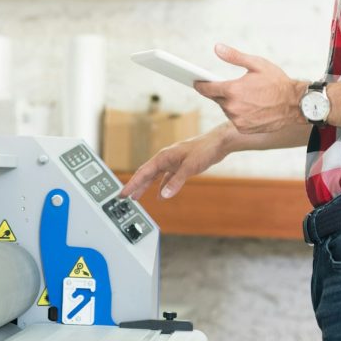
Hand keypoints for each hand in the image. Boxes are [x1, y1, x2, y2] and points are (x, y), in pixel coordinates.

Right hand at [119, 125, 233, 200]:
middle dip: (134, 185)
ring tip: (137, 197)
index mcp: (163, 157)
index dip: (132, 184)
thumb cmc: (204, 150)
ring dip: (146, 187)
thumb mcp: (190, 167)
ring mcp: (172, 162)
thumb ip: (176, 182)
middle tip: (124, 196)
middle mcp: (165, 159)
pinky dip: (162, 187)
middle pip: (146, 174)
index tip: (122, 193)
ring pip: (155, 177)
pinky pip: (166, 178)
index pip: (143, 172)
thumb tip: (163, 196)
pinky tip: (161, 195)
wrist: (218, 143)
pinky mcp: (180, 166)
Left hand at [195, 43, 303, 133]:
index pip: (207, 88)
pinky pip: (235, 119)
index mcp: (233, 90)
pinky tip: (251, 107)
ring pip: (226, 109)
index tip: (196, 81)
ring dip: (231, 103)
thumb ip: (234, 56)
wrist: (296, 104)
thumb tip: (216, 48)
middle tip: (232, 86)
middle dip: (221, 92)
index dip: (200, 84)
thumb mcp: (256, 64)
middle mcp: (232, 107)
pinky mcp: (244, 128)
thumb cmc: (277, 81)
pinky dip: (239, 114)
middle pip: (217, 99)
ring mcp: (238, 120)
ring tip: (246, 96)